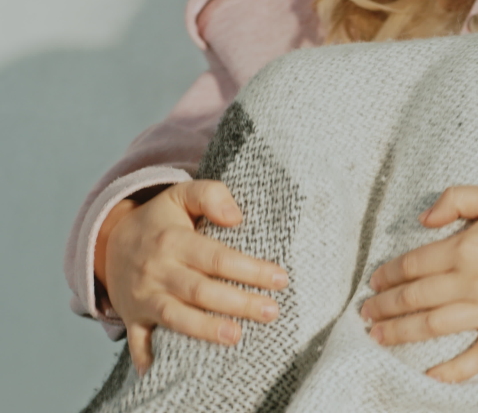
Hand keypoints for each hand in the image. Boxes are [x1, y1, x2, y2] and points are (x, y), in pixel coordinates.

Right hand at [98, 180, 290, 375]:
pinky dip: (148, 357)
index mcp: (173, 240)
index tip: (280, 279)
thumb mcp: (180, 195)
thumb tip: (237, 216)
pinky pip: (138, 341)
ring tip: (236, 337)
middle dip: (238, 303)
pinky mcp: (133, 317)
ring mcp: (144, 296)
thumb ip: (210, 195)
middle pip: (201, 290)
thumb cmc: (159, 220)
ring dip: (205, 329)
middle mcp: (158, 270)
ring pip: (175, 316)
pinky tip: (162, 371)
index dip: (249, 269)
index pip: (217, 257)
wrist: (109, 240)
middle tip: (271, 312)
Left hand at [359, 185, 477, 382]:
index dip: (387, 275)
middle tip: (365, 314)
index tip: (372, 283)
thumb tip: (422, 219)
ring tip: (377, 338)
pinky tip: (427, 376)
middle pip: (414, 298)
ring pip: (432, 326)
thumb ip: (455, 199)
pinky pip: (477, 358)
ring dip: (400, 333)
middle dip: (384, 307)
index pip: (412, 265)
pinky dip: (451, 371)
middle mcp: (472, 282)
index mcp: (465, 248)